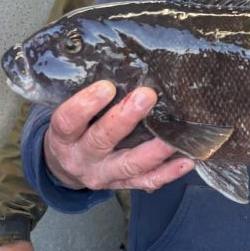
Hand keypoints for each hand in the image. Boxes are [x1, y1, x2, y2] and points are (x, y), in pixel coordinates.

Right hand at [43, 81, 194, 192]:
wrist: (67, 167)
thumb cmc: (74, 129)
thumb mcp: (71, 115)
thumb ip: (89, 97)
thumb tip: (123, 65)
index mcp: (63, 138)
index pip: (68, 121)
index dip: (85, 104)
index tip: (106, 86)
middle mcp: (82, 159)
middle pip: (101, 140)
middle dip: (125, 119)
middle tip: (147, 96)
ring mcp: (104, 175)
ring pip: (130, 165)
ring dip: (154, 150)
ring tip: (173, 135)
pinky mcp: (122, 185)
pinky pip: (147, 181)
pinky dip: (168, 173)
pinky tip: (186, 161)